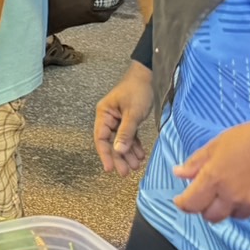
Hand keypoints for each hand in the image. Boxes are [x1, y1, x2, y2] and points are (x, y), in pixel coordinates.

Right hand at [94, 61, 152, 175]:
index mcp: (104, 113)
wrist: (149, 76)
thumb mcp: (132, 113)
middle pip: (110, 141)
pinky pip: (129, 136)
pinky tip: (140, 154)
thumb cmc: (137, 91)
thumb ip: (125, 133)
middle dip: (118, 157)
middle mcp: (109, 117)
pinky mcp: (128, 119)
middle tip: (126, 172)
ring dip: (128, 153)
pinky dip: (134, 145)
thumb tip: (118, 151)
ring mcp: (118, 119)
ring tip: (136, 165)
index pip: (101, 138)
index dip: (104, 154)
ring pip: (121, 140)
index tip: (110, 169)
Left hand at [173, 115, 249, 221]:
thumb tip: (178, 173)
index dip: (184, 203)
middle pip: (211, 217)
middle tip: (210, 194)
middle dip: (206, 207)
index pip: (192, 204)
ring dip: (230, 206)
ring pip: (234, 215)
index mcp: (215, 178)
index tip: (181, 200)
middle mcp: (233, 196)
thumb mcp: (218, 143)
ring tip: (238, 186)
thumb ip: (197, 162)